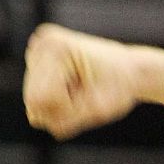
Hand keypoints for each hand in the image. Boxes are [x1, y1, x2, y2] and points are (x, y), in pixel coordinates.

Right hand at [23, 24, 140, 139]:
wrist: (130, 69)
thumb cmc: (121, 86)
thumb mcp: (101, 109)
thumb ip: (68, 119)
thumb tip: (34, 120)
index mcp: (56, 48)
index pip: (41, 99)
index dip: (66, 110)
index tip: (89, 99)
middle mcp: (42, 44)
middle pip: (33, 99)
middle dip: (61, 108)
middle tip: (86, 96)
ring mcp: (37, 49)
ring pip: (33, 99)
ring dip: (59, 104)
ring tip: (80, 90)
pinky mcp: (37, 58)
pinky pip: (37, 93)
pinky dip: (56, 96)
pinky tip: (73, 85)